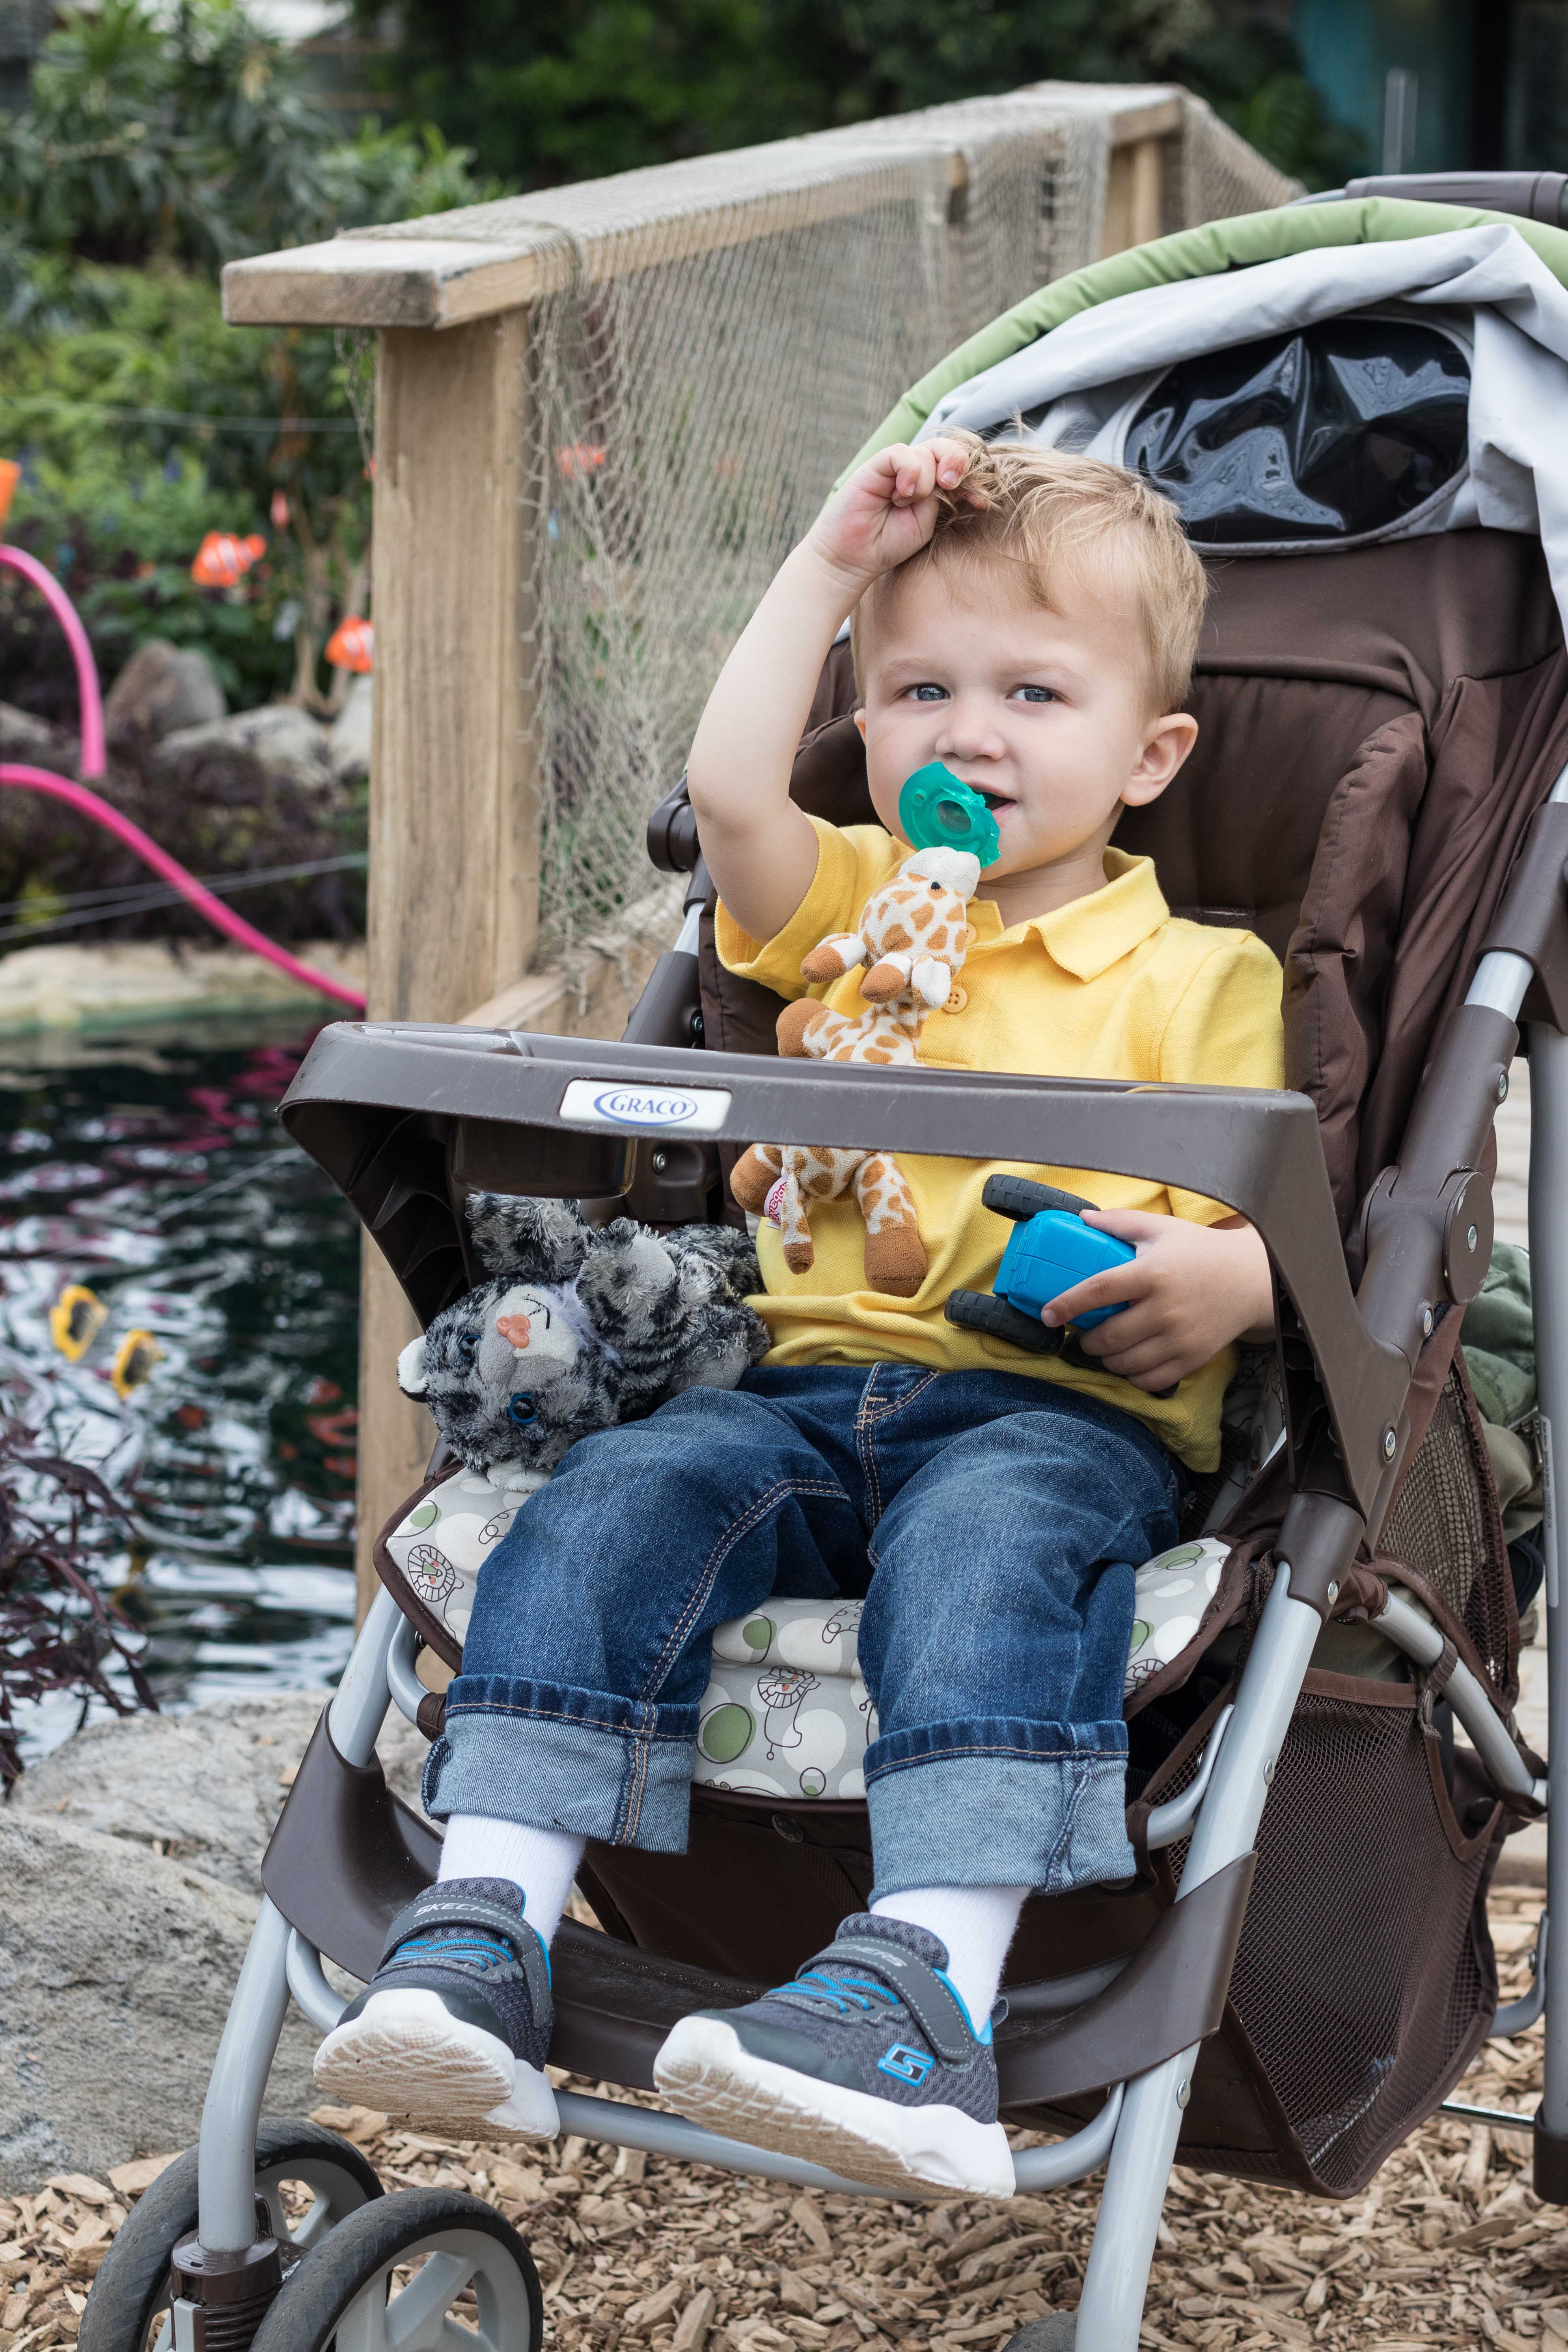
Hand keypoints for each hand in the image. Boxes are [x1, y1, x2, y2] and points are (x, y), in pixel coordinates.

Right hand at [806, 436, 975, 592]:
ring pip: (926, 453)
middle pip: (947, 449)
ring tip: (904, 504)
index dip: (973, 479)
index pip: (958, 466)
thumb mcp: (927, 521)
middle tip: (951, 485)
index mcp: (930, 484)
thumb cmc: (887, 544)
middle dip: (957, 463)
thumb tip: (960, 479)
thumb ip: (943, 497)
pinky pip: (902, 454)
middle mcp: (914, 471)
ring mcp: (895, 467)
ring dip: (925, 482)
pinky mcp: (876, 465)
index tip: (981, 503)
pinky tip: (901, 494)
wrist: (853, 558)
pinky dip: (909, 472)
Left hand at [1040, 1211, 1273, 1393]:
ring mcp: (1180, 1337)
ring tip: (1105, 1348)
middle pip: (1109, 1336)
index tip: (1047, 1315)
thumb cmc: (1199, 1251)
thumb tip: (1080, 1219)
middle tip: (1083, 1334)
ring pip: (1127, 1363)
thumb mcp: (1161, 1228)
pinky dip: (1133, 1377)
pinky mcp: (1193, 1358)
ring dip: (1106, 1360)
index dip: (1067, 1304)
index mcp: (1152, 1273)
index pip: (1099, 1290)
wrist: (1250, 1279)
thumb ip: (1119, 1222)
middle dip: (1087, 1340)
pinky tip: (1130, 1363)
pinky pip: (1152, 1380)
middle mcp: (1165, 1308)